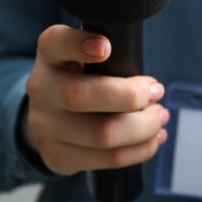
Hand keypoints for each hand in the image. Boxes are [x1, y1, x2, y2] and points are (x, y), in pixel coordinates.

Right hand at [23, 25, 167, 175]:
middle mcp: (41, 88)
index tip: (106, 48)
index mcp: (50, 54)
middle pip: (80, 95)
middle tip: (157, 92)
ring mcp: (45, 125)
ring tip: (160, 116)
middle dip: (130, 96)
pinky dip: (140, 150)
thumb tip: (149, 83)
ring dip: (143, 127)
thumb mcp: (88, 55)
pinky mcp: (58, 156)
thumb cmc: (84, 77)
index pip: (55, 43)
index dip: (78, 45)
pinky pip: (108, 159)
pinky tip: (153, 139)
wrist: (52, 115)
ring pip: (102, 134)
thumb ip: (113, 54)